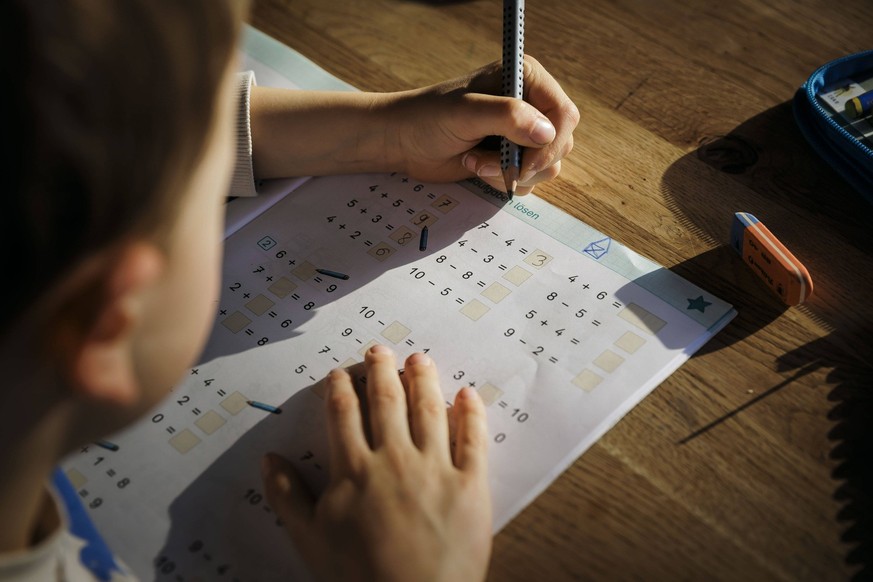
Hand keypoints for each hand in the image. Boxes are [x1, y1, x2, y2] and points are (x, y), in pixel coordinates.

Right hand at [261, 345, 491, 581]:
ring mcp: (435, 469)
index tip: (340, 374)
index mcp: (354, 470)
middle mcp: (394, 459)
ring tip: (418, 359)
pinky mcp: (470, 485)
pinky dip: (471, 413)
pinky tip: (467, 394)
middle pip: (387, 400)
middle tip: (380, 349)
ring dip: (423, 379)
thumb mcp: (310, 540)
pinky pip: (473, 440)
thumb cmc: (358, 578)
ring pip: (428, 410)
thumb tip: (269, 459)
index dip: (341, 388)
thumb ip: (287, 496)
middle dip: (381, 370)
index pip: (344, 414)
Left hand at [384, 55, 579, 195]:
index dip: (550, 142)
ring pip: (548, 166)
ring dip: (511, 172)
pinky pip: (530, 179)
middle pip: (561, 143)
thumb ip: (507, 116)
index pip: (564, 114)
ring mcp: (523, 132)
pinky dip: (504, 181)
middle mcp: (530, 103)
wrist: (403, 141)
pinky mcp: (512, 156)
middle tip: (489, 162)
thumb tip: (546, 132)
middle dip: (527, 162)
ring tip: (477, 161)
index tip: (525, 162)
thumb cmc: (428, 117)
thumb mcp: (465, 112)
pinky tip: (476, 166)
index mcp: (526, 79)